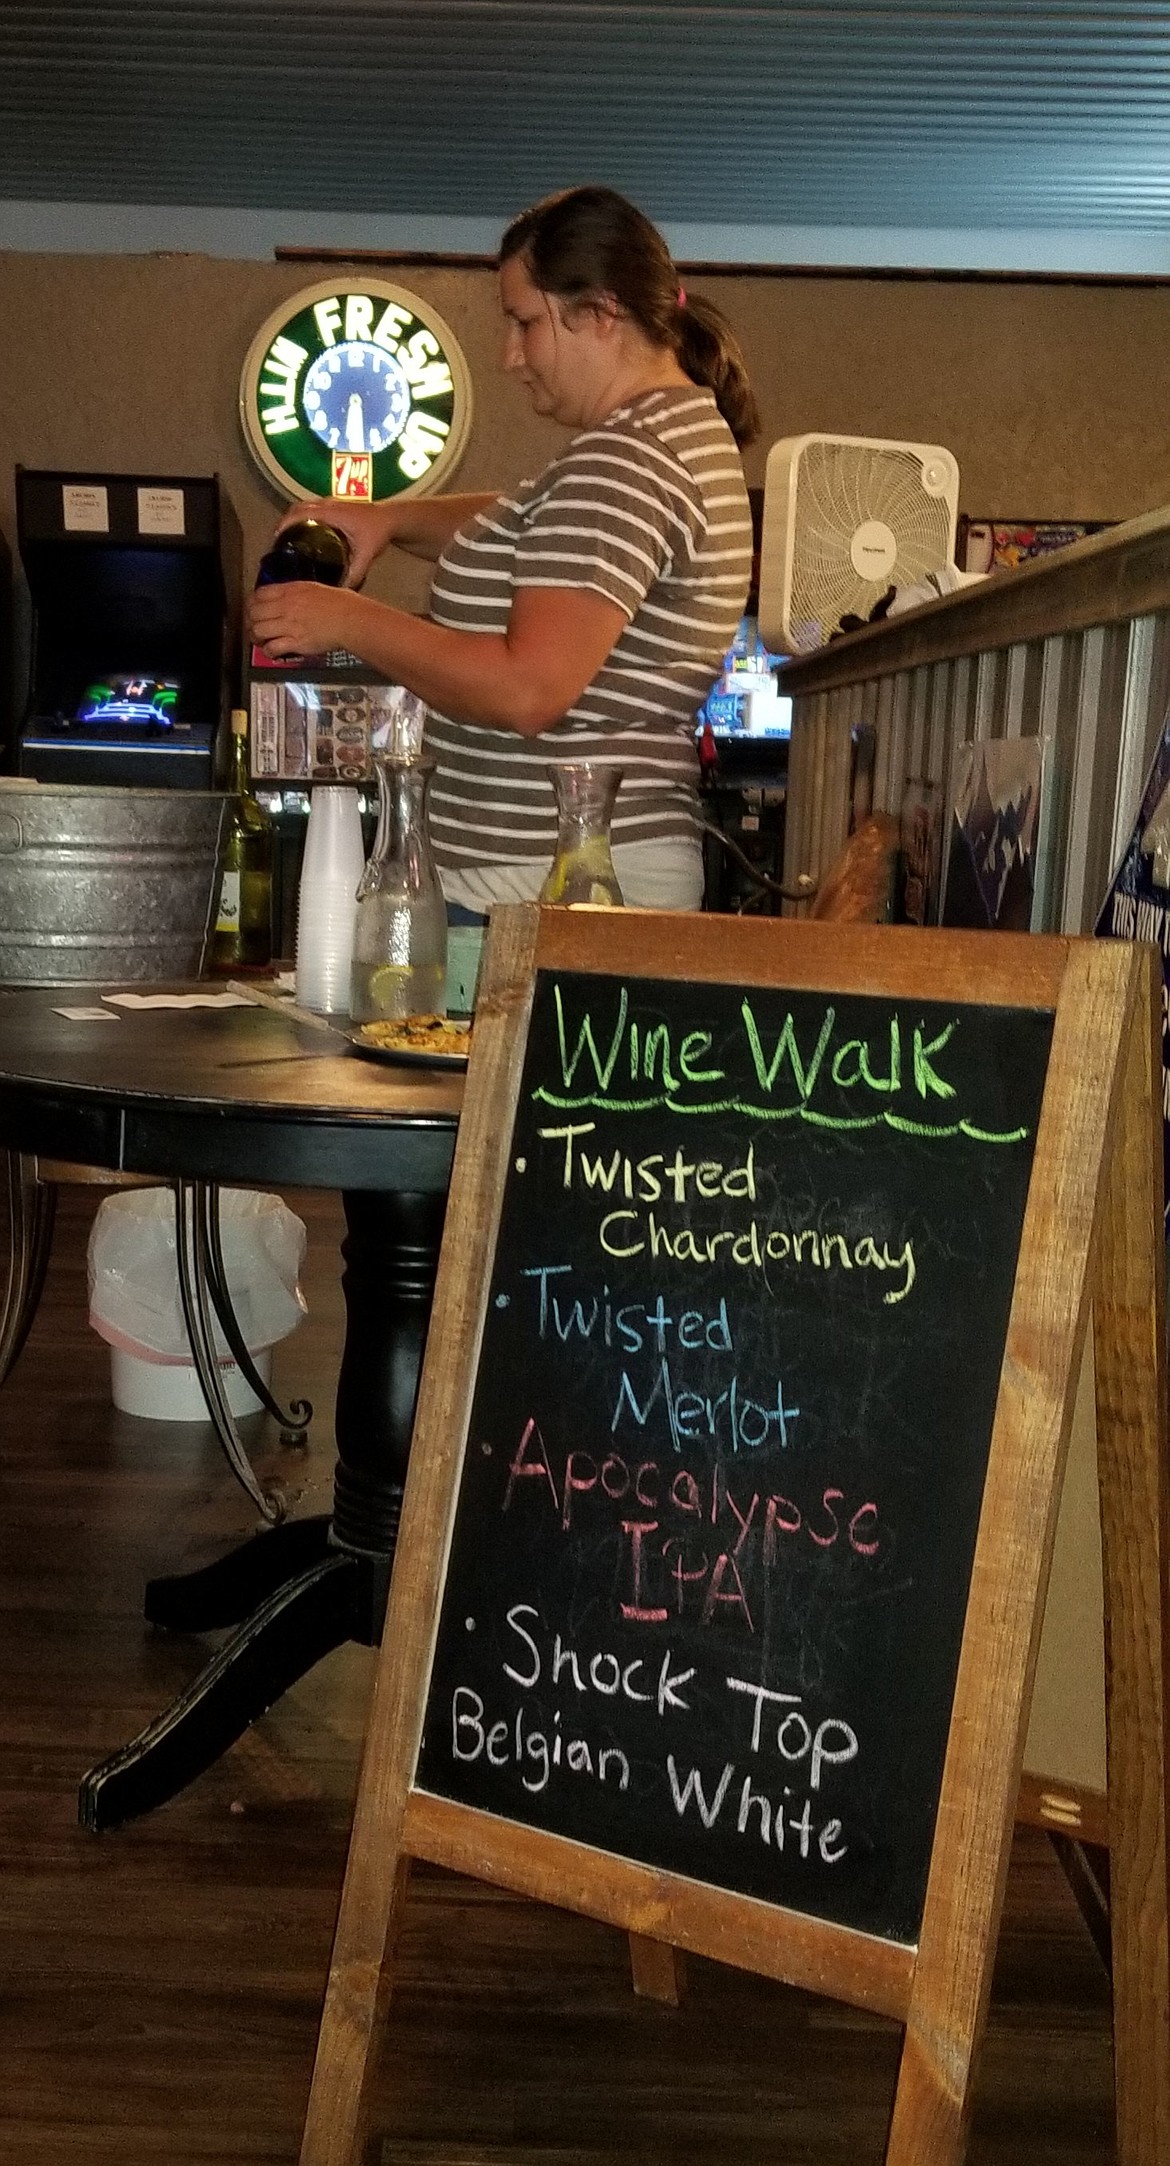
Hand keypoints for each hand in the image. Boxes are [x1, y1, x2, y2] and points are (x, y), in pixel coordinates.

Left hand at [247, 580, 363, 661]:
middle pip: (254, 612)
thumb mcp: (313, 588)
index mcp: (290, 591)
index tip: (253, 610)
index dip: (251, 603)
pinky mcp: (295, 642)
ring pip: (258, 630)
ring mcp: (289, 625)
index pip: (259, 594)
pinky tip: (272, 652)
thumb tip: (287, 596)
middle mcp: (286, 606)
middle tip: (254, 627)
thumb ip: (296, 592)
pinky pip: (272, 647)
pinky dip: (268, 651)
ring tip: (261, 641)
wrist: (351, 619)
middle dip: (250, 621)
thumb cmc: (340, 603)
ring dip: (256, 637)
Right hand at [273, 498, 397, 585]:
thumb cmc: (379, 532)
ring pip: (302, 507)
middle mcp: (328, 504)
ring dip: (291, 519)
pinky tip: (300, 533)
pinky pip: (310, 508)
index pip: (301, 513)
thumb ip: (355, 573)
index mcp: (332, 513)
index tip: (276, 538)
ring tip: (285, 539)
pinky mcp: (333, 506)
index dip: (286, 524)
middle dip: (283, 523)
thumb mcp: (366, 555)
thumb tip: (342, 590)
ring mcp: (330, 503)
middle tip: (277, 542)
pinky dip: (301, 517)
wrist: (392, 518)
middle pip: (297, 508)